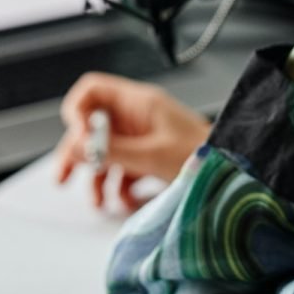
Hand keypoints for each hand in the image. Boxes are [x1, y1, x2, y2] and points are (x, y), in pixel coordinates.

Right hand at [55, 72, 210, 209]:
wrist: (231, 170)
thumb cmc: (203, 154)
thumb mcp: (152, 154)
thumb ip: (112, 150)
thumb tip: (76, 146)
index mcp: (138, 102)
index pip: (93, 90)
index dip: (77, 110)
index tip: (77, 138)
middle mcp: (137, 115)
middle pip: (92, 125)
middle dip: (78, 152)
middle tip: (63, 177)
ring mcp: (142, 136)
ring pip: (105, 151)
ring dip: (96, 177)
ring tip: (99, 202)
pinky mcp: (148, 156)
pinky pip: (121, 167)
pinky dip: (117, 185)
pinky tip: (125, 200)